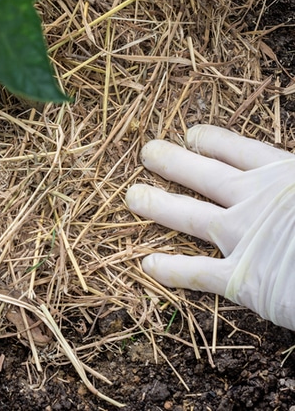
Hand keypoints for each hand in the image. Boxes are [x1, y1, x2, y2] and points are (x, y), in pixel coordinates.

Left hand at [126, 124, 294, 329]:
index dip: (211, 141)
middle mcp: (255, 199)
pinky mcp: (241, 277)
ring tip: (132, 197)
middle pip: (202, 174)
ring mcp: (243, 236)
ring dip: (156, 204)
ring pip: (187, 215)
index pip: (237, 149)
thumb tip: (284, 172)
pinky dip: (170, 269)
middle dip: (171, 161)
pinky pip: (196, 271)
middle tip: (147, 152)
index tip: (191, 134)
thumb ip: (290, 175)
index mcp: (282, 173)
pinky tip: (147, 265)